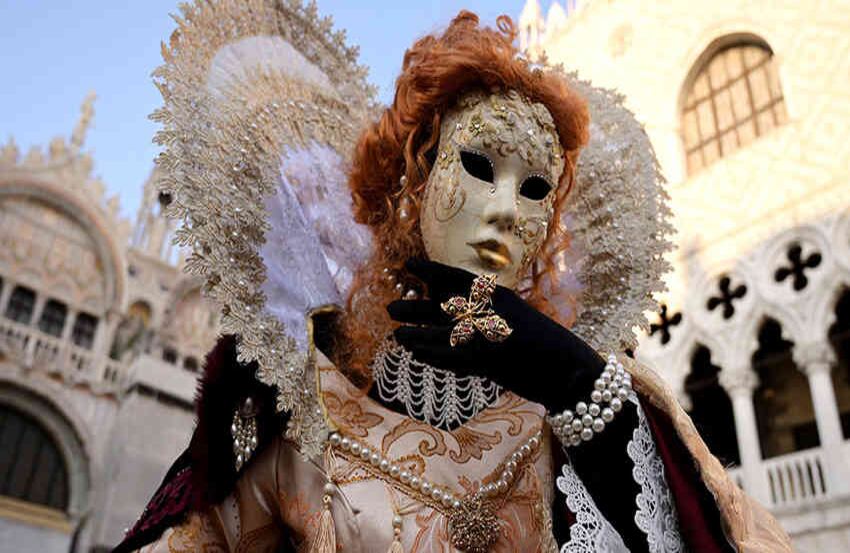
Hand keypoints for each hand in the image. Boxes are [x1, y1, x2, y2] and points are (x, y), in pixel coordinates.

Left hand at [388, 259, 605, 412]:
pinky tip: (417, 356)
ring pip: (437, 336)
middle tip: (389, 308)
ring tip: (396, 335)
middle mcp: (489, 314)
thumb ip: (487, 311)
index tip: (408, 264)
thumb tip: (455, 310)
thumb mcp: (515, 317)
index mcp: (498, 296)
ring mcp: (486, 340)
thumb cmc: (544, 343)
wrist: (568, 370)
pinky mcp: (486, 365)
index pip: (457, 278)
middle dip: (414, 308)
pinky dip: (431, 357)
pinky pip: (448, 360)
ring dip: (415, 336)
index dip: (429, 270)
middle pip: (440, 307)